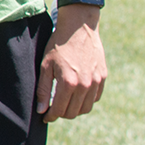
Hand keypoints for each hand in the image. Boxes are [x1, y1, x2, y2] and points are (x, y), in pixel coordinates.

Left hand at [36, 6, 105, 121]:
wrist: (79, 28)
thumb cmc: (58, 45)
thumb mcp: (45, 66)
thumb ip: (43, 89)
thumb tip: (41, 110)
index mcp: (69, 83)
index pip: (60, 110)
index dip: (50, 116)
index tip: (45, 116)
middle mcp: (85, 85)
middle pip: (74, 112)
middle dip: (62, 114)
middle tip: (53, 110)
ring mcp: (96, 82)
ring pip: (86, 108)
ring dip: (75, 110)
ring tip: (64, 104)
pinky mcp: (103, 77)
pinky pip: (95, 98)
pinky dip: (86, 101)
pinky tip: (76, 95)